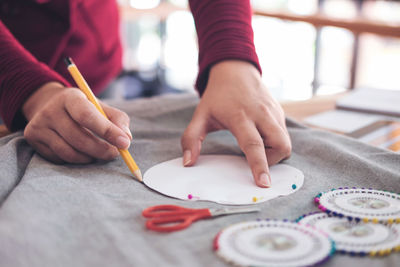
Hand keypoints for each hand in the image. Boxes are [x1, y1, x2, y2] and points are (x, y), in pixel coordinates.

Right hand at [22, 82, 131, 163]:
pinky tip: (82, 153)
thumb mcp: (100, 107)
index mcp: (70, 98)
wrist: (50, 105)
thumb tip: (126, 138)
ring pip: (69, 152)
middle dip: (101, 150)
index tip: (124, 143)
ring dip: (89, 157)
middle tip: (115, 154)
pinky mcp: (33, 140)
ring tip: (99, 153)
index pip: (87, 116)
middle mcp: (50, 110)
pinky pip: (59, 158)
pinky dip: (76, 160)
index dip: (107, 131)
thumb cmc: (83, 109)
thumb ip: (118, 120)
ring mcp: (38, 125)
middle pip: (78, 138)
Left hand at [181, 60, 290, 186]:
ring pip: (286, 142)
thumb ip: (190, 139)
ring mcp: (274, 112)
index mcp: (240, 117)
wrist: (235, 70)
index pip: (253, 145)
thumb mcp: (200, 115)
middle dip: (272, 161)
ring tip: (256, 146)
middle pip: (280, 146)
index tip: (263, 184)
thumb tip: (188, 163)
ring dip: (274, 152)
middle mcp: (261, 115)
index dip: (259, 166)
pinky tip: (260, 136)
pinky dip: (275, 142)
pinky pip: (284, 134)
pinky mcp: (280, 112)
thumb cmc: (217, 96)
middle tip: (255, 159)